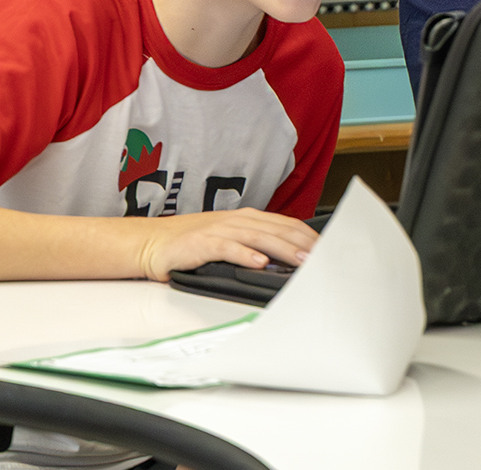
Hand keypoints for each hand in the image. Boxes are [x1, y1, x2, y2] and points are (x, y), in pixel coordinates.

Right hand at [135, 208, 317, 281]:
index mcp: (248, 218)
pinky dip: (245, 255)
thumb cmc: (193, 244)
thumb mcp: (230, 240)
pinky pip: (228, 248)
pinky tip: (259, 263)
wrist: (152, 242)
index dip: (308, 236)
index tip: (328, 249)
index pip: (286, 225)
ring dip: (282, 249)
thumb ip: (256, 246)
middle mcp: (237, 220)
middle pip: (278, 230)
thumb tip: (287, 261)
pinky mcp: (202, 243)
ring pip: (259, 238)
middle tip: (323, 258)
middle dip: (303, 244)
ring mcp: (220, 230)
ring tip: (301, 261)